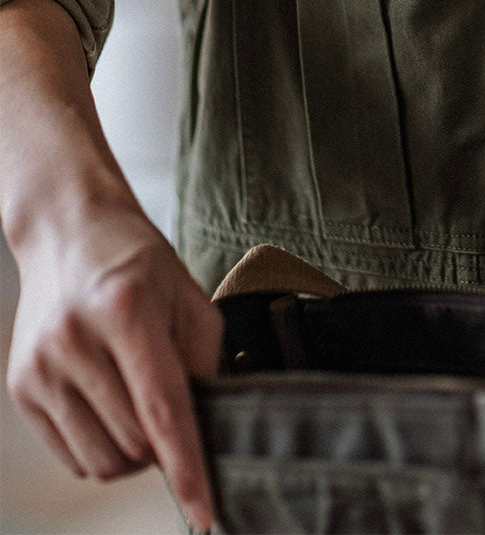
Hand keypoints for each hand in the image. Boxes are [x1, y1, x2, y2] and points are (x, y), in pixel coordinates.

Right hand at [6, 199, 221, 531]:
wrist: (69, 232)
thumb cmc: (137, 261)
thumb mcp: (187, 293)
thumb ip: (204, 360)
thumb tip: (209, 428)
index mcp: (126, 310)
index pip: (162, 408)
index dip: (187, 467)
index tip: (206, 512)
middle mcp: (75, 341)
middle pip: (135, 442)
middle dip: (166, 446)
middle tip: (175, 408)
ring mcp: (41, 368)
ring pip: (103, 462)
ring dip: (135, 454)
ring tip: (143, 409)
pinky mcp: (21, 389)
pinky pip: (73, 457)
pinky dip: (103, 449)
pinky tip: (112, 409)